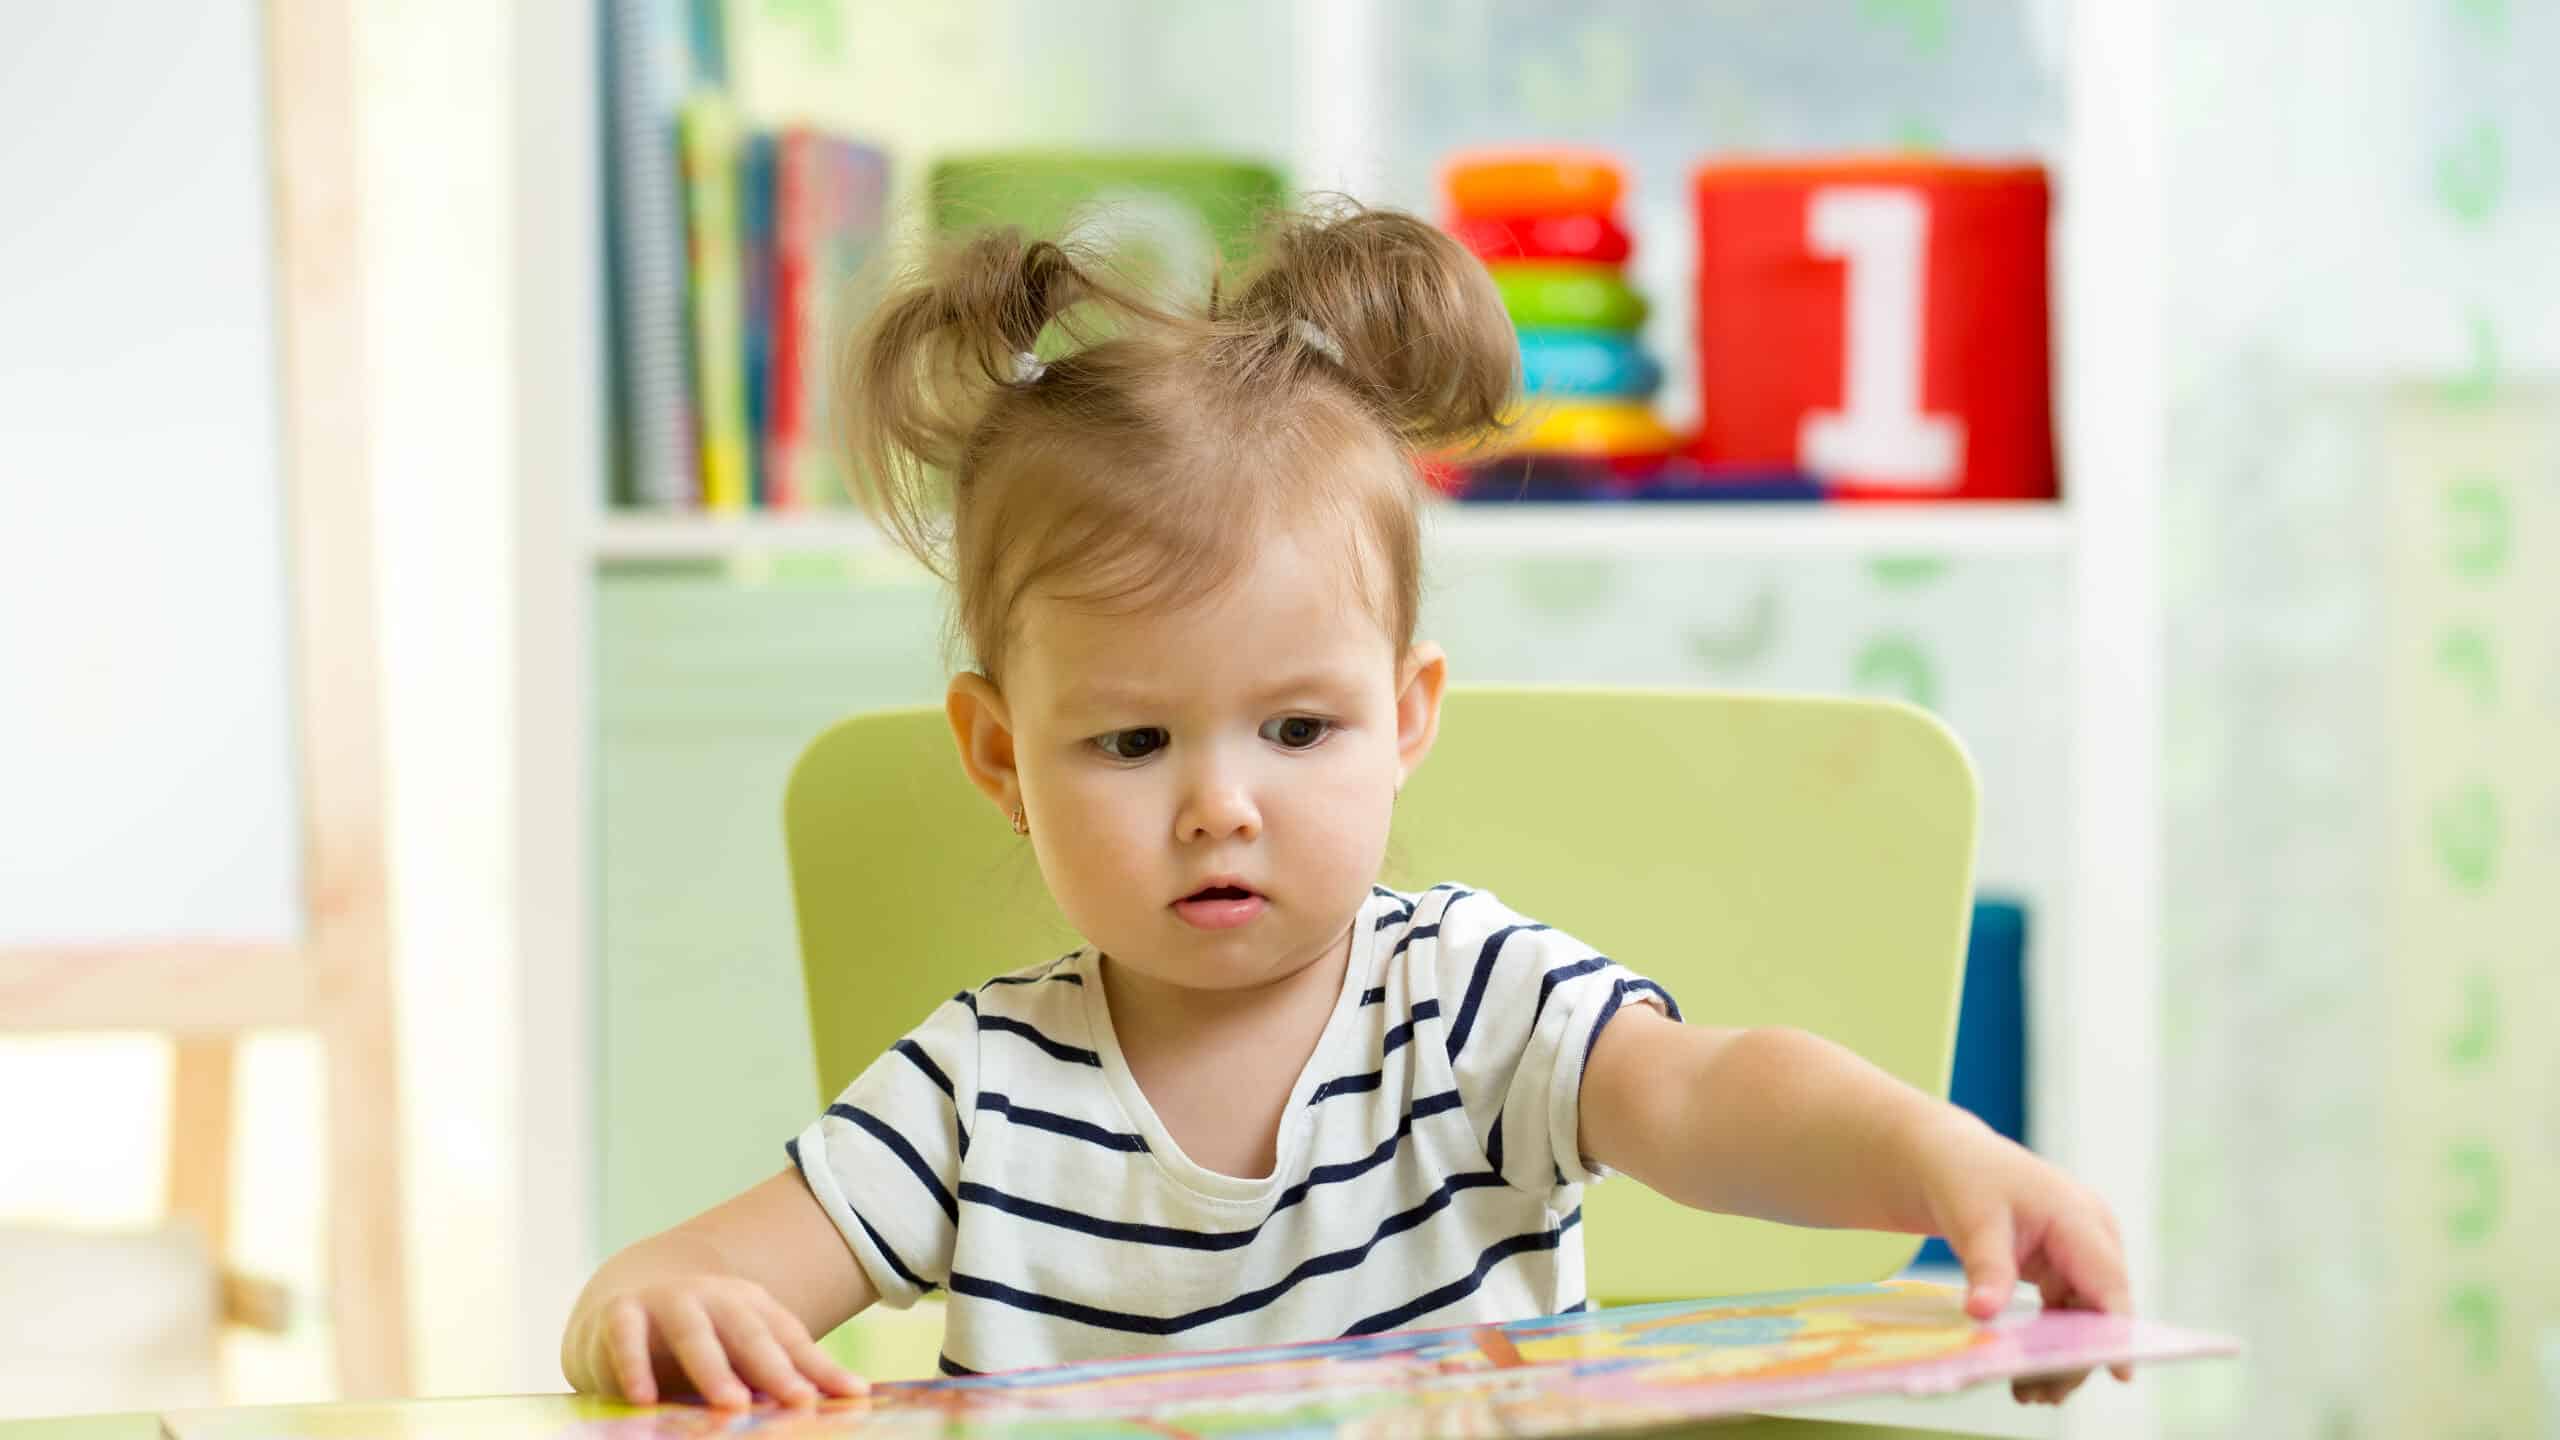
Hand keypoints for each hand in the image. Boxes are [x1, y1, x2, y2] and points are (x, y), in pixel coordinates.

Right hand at [563, 1275, 866, 1407]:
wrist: (621, 1306)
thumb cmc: (698, 1343)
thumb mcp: (741, 1353)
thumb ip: (785, 1371)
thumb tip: (853, 1395)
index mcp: (750, 1305)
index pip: (790, 1337)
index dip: (819, 1368)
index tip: (850, 1395)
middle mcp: (713, 1297)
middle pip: (748, 1332)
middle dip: (774, 1368)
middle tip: (798, 1402)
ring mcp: (666, 1301)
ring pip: (693, 1332)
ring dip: (713, 1369)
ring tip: (732, 1404)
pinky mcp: (620, 1314)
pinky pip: (626, 1337)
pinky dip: (633, 1366)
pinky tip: (643, 1399)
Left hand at [1905, 1108, 2131, 1405]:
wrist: (1950, 1159)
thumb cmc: (1966, 1178)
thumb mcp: (1974, 1220)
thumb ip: (1986, 1267)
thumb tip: (1982, 1313)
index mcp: (2079, 1216)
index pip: (2107, 1281)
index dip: (2116, 1328)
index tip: (2119, 1370)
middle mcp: (2093, 1236)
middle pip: (2100, 1309)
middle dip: (2076, 1355)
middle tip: (2040, 1395)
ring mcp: (2083, 1253)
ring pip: (2085, 1318)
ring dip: (2061, 1356)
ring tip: (2028, 1394)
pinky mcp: (2067, 1268)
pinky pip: (2067, 1313)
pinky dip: (2049, 1341)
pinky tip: (2026, 1374)